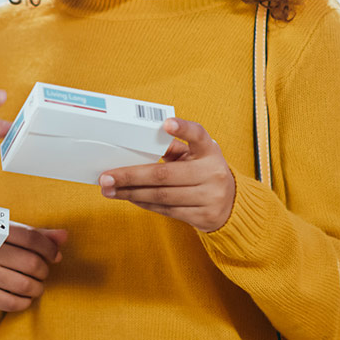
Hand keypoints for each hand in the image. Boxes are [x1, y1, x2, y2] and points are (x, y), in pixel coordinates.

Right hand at [0, 223, 67, 311]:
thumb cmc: (2, 249)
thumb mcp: (17, 238)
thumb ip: (41, 236)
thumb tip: (64, 236)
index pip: (31, 238)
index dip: (49, 249)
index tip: (55, 256)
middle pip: (32, 263)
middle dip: (44, 271)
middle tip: (41, 272)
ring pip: (25, 285)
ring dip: (38, 288)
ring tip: (36, 285)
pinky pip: (13, 303)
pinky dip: (26, 302)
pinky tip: (24, 296)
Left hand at [98, 117, 236, 233]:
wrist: (233, 205)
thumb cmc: (205, 172)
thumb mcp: (196, 155)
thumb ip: (173, 148)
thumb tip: (138, 146)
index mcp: (209, 151)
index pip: (198, 135)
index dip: (183, 129)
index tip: (166, 123)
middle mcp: (213, 172)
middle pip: (164, 174)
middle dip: (130, 176)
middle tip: (106, 177)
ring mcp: (210, 196)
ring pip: (162, 195)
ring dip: (131, 193)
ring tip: (110, 190)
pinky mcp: (204, 216)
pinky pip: (167, 210)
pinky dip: (144, 203)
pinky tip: (129, 198)